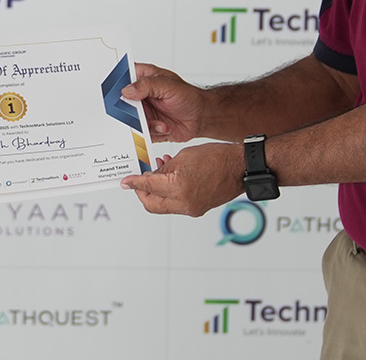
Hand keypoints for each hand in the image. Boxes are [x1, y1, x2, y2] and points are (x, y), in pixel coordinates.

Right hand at [119, 63, 205, 142]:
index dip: (114, 84)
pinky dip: (152, 132)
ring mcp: (142, 111)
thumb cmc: (189, 96)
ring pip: (129, 119)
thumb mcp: (169, 86)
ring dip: (145, 124)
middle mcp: (140, 95)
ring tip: (161, 123)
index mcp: (143, 78)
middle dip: (128, 111)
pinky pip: (140, 132)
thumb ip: (147, 86)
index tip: (114, 93)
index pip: (122, 77)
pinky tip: (164, 127)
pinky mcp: (147, 126)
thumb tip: (127, 90)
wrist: (201, 117)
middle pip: (121, 102)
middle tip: (138, 115)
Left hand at [120, 142, 243, 216]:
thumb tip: (151, 175)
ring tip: (158, 173)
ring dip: (156, 193)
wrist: (240, 168)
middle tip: (139, 180)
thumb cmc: (217, 157)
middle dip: (142, 192)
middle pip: (152, 204)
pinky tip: (171, 179)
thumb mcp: (183, 156)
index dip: (134, 183)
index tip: (125, 181)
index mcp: (178, 187)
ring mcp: (192, 209)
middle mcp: (184, 202)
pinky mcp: (198, 209)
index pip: (147, 187)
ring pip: (163, 206)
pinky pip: (176, 205)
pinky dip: (169, 195)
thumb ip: (164, 168)